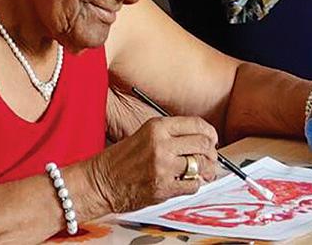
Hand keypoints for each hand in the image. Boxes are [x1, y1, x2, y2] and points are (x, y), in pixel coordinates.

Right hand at [88, 116, 218, 213]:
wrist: (98, 183)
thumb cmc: (120, 161)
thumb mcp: (145, 135)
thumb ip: (171, 135)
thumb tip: (201, 141)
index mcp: (158, 127)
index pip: (197, 125)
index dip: (210, 133)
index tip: (212, 140)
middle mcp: (162, 144)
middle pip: (203, 144)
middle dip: (211, 153)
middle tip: (211, 158)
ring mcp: (163, 166)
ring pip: (201, 164)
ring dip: (207, 170)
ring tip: (206, 172)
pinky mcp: (162, 186)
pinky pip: (192, 184)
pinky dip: (195, 185)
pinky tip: (189, 183)